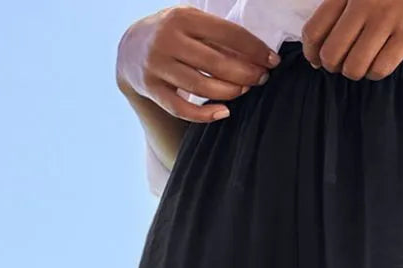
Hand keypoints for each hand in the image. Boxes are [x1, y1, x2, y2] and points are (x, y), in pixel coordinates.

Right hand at [117, 6, 280, 122]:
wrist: (130, 48)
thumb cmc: (172, 35)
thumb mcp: (190, 23)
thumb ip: (217, 36)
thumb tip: (255, 56)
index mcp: (183, 17)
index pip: (227, 34)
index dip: (254, 49)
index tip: (272, 61)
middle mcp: (168, 39)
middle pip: (217, 63)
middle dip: (246, 73)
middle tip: (261, 79)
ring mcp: (157, 65)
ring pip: (202, 86)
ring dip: (230, 92)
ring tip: (245, 91)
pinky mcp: (152, 89)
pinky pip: (182, 109)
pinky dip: (205, 115)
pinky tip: (224, 112)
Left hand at [301, 0, 402, 79]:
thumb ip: (345, 2)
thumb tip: (325, 36)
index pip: (316, 29)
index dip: (311, 51)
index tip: (315, 58)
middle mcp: (363, 4)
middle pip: (332, 53)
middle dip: (332, 66)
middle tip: (340, 63)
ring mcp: (386, 20)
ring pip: (354, 66)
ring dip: (354, 71)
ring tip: (361, 64)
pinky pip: (381, 68)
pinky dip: (375, 72)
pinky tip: (378, 63)